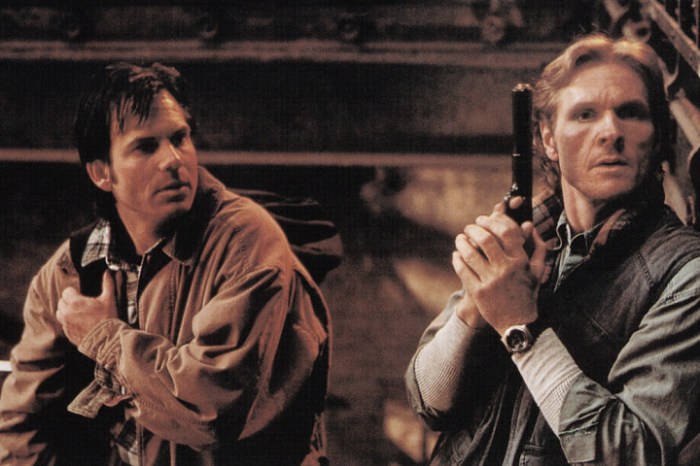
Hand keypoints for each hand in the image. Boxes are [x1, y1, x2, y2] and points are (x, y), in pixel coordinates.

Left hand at [57, 271, 117, 345]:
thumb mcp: (109, 299)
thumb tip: (107, 273)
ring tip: (77, 312)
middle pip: (61, 301)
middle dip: (69, 301)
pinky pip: (63, 323)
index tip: (80, 295)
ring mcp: (66, 323)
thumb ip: (107, 284)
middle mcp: (67, 312)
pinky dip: (68, 321)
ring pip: (59, 312)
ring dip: (65, 310)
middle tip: (80, 303)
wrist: (106, 338)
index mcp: (76, 302)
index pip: (66, 291)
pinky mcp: (67, 333)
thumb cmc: (107, 318)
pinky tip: (78, 322)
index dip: (73, 292)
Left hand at [453, 201, 547, 334]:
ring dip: (462, 242)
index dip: (493, 221)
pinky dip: (457, 259)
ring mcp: (490, 281)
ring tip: (460, 238)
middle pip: (485, 239)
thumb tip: (529, 224)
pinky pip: (462, 269)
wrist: (517, 324)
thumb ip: (537, 247)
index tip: (484, 219)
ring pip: (470, 253)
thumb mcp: (536, 271)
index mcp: (520, 261)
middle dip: (474, 229)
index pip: (506, 232)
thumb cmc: (526, 294)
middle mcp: (505, 269)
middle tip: (469, 227)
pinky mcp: (478, 292)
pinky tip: (457, 255)